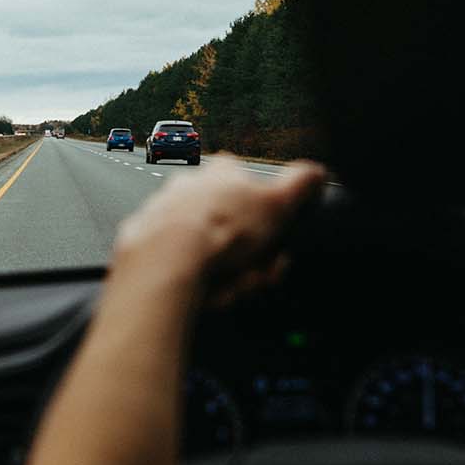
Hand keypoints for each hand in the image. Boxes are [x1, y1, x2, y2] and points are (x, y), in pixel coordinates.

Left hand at [112, 155, 325, 307]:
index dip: (270, 224)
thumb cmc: (220, 228)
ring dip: (228, 274)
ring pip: (210, 253)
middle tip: (256, 273)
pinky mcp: (147, 246)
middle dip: (251, 258)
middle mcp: (189, 187)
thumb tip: (317, 172)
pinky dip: (199, 284)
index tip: (276, 247)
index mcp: (222, 172)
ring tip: (229, 285)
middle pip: (233, 230)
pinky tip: (205, 292)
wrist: (165, 259)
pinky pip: (184, 269)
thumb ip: (301, 184)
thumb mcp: (278, 203)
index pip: (255, 193)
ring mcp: (164, 215)